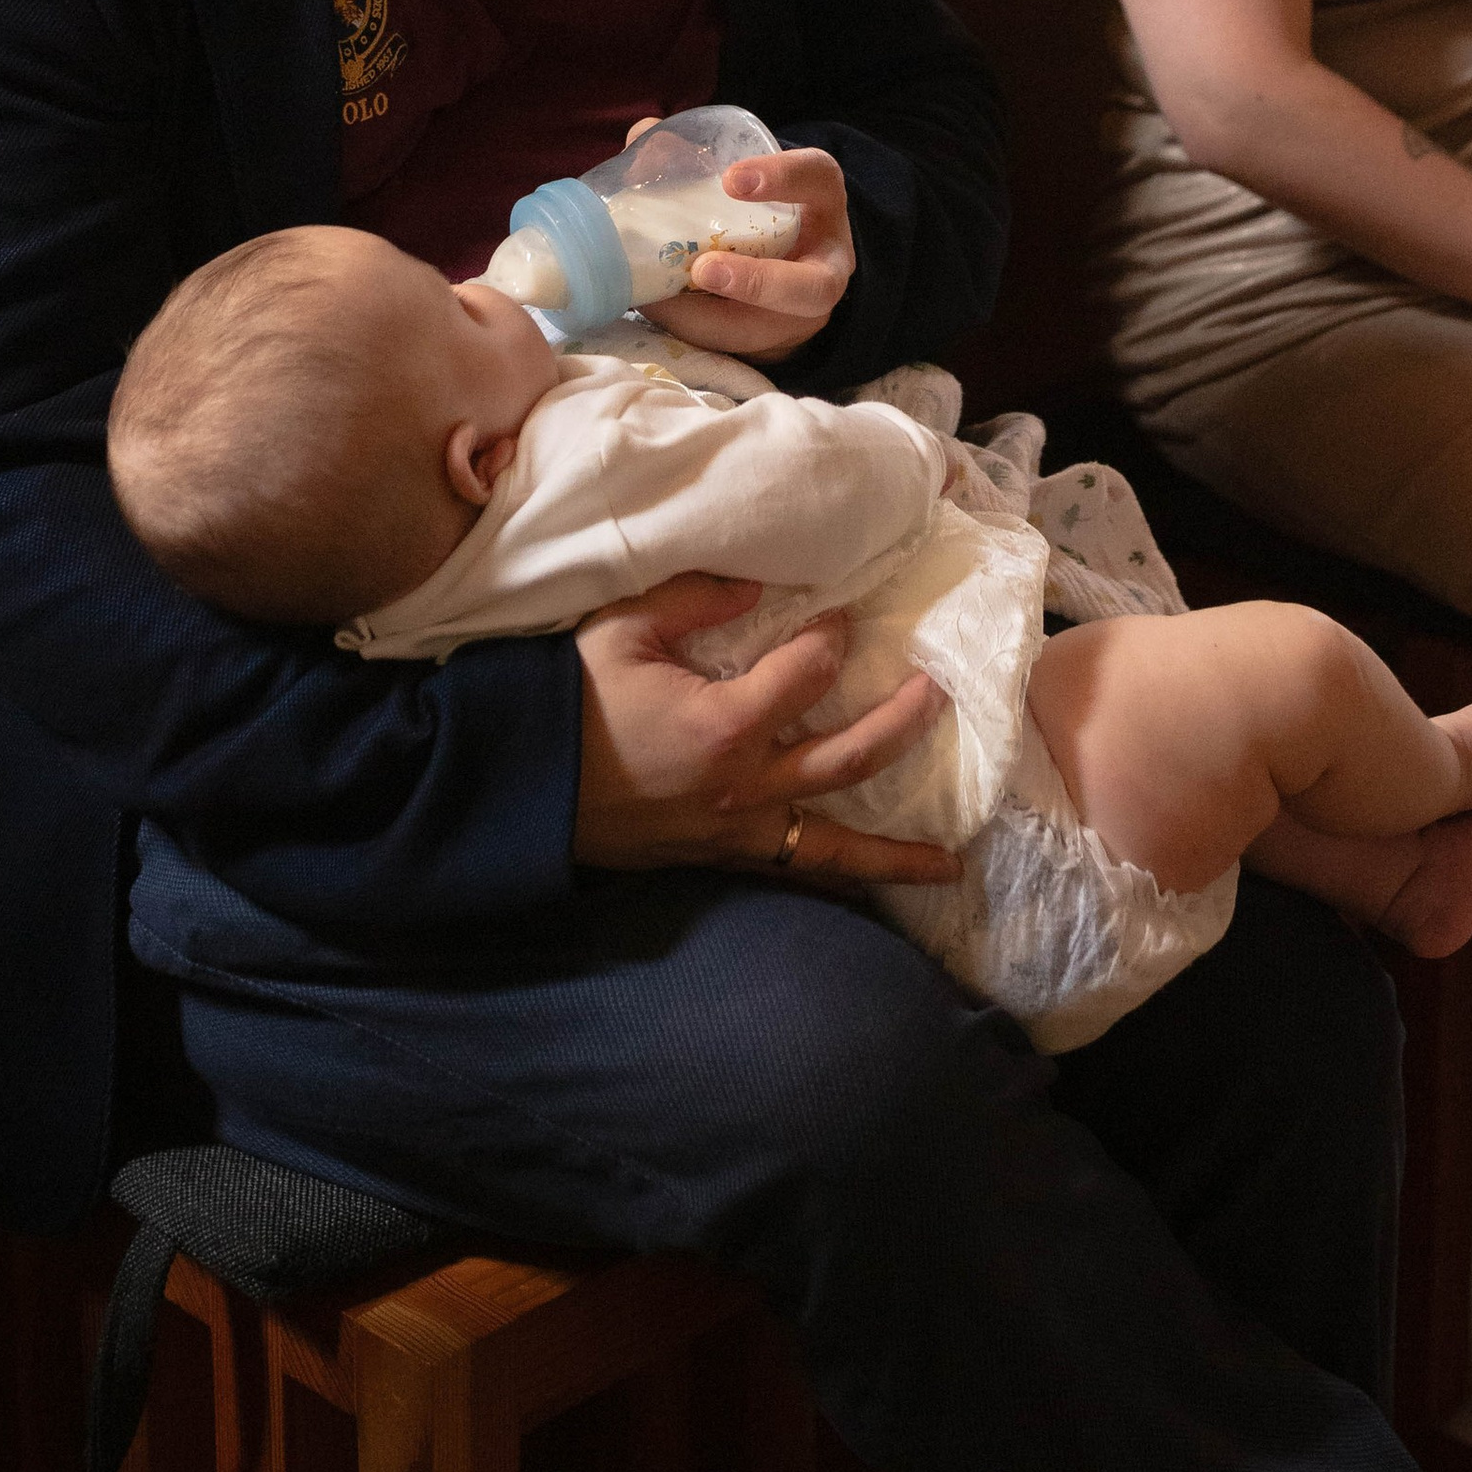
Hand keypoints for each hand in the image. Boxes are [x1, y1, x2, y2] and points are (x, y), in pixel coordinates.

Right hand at [572, 570, 955, 889]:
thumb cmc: (566, 701)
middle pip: (852, 756)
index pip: (810, 671)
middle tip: (939, 692)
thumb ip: (693, 596)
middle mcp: (744, 784)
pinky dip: (836, 882)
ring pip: (834, 845)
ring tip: (950, 862)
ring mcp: (736, 830)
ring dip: (895, 855)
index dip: (832, 636)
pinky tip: (869, 889)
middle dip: (904, 721)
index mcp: (723, 722)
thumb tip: (758, 581)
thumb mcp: (619, 629)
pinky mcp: (719, 857)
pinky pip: (791, 873)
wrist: (520, 788)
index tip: (841, 613)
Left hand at [641, 144, 854, 365]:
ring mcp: (805, 312)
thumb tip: (641, 133)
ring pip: (769, 331)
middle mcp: (827, 261)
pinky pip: (737, 347)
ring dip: (709, 321)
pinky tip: (657, 310)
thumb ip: (698, 155)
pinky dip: (693, 331)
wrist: (791, 260)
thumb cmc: (761, 208)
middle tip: (703, 270)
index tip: (730, 180)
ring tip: (658, 300)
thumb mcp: (749, 177)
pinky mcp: (777, 342)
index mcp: (821, 200)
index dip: (781, 178)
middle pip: (813, 287)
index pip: (817, 178)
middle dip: (757, 283)